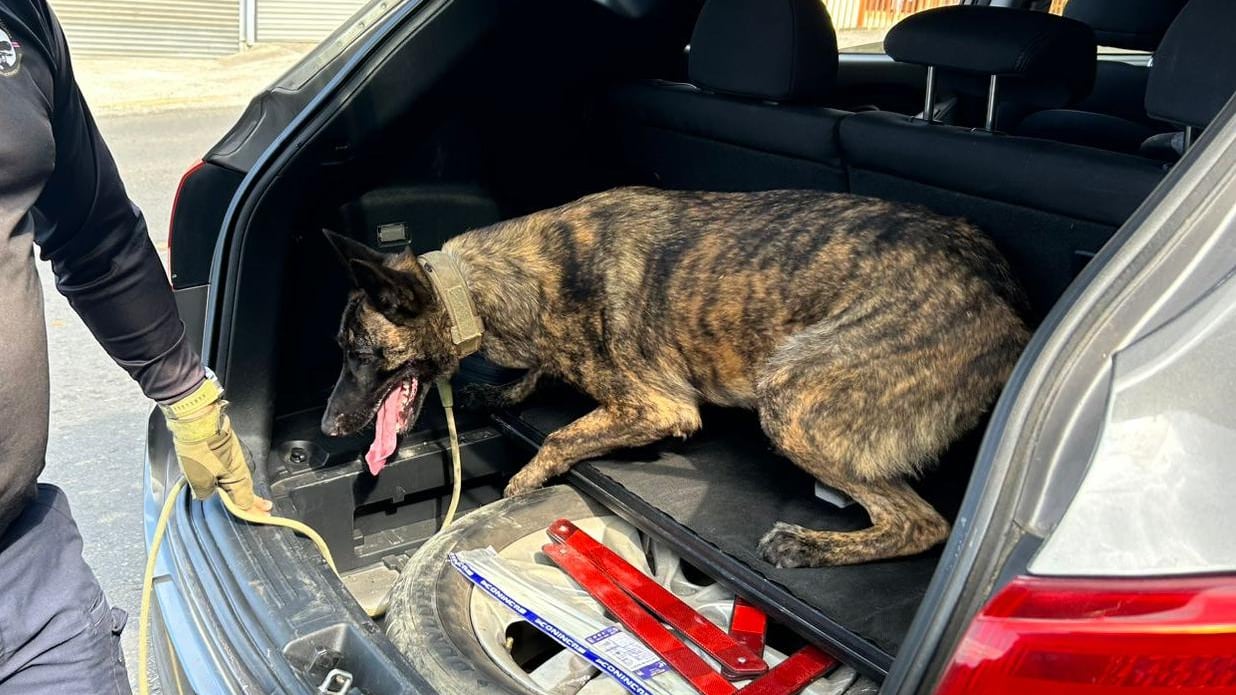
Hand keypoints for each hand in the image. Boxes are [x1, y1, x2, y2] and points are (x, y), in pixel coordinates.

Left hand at [161, 377, 272, 513]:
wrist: (199, 421)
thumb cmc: (201, 450)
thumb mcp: (198, 478)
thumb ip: (204, 492)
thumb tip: (205, 494)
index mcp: (237, 479)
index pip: (245, 502)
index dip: (252, 513)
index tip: (262, 519)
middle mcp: (240, 469)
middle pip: (247, 491)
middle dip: (255, 503)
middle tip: (264, 510)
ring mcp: (234, 459)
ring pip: (240, 480)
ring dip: (245, 492)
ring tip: (250, 500)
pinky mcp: (227, 452)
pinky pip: (234, 471)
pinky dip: (235, 480)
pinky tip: (231, 482)